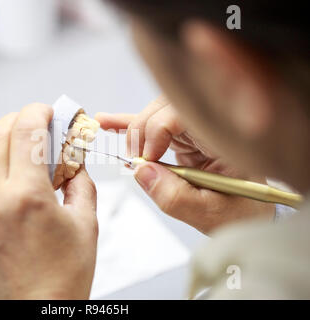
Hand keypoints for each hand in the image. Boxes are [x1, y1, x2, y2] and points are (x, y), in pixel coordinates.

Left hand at [0, 104, 97, 298]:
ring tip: (4, 151)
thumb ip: (82, 185)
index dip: (37, 112)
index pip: (26, 132)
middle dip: (15, 121)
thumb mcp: (86, 224)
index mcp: (27, 196)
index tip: (44, 110)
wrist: (37, 312)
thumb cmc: (64, 276)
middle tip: (29, 125)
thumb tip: (75, 162)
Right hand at [95, 96, 274, 233]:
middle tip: (136, 161)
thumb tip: (139, 171)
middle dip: (142, 130)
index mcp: (225, 137)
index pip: (185, 112)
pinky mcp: (181, 136)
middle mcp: (209, 125)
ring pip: (155, 113)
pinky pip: (152, 126)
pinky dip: (129, 125)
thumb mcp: (210, 213)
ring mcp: (194, 128)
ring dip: (133, 129)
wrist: (246, 212)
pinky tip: (106, 122)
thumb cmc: (238, 212)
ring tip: (125, 154)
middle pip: (165, 107)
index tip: (147, 160)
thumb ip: (175, 197)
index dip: (158, 130)